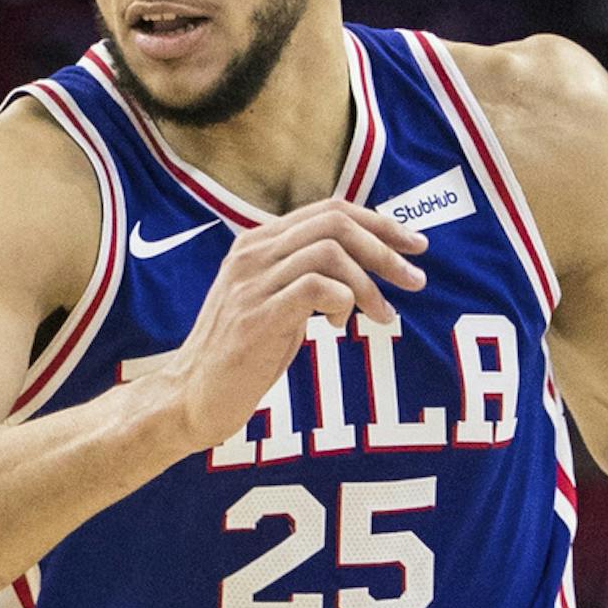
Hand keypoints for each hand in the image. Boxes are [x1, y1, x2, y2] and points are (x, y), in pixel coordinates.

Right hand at [164, 198, 427, 452]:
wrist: (192, 397)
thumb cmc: (242, 355)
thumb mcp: (278, 303)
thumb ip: (307, 277)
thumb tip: (360, 269)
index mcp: (259, 242)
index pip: (331, 210)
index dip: (380, 223)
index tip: (415, 246)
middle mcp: (253, 251)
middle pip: (336, 222)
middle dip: (386, 248)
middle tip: (415, 280)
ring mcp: (253, 281)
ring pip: (331, 252)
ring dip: (369, 284)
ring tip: (382, 316)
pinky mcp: (258, 315)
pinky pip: (317, 287)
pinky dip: (343, 302)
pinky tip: (339, 327)